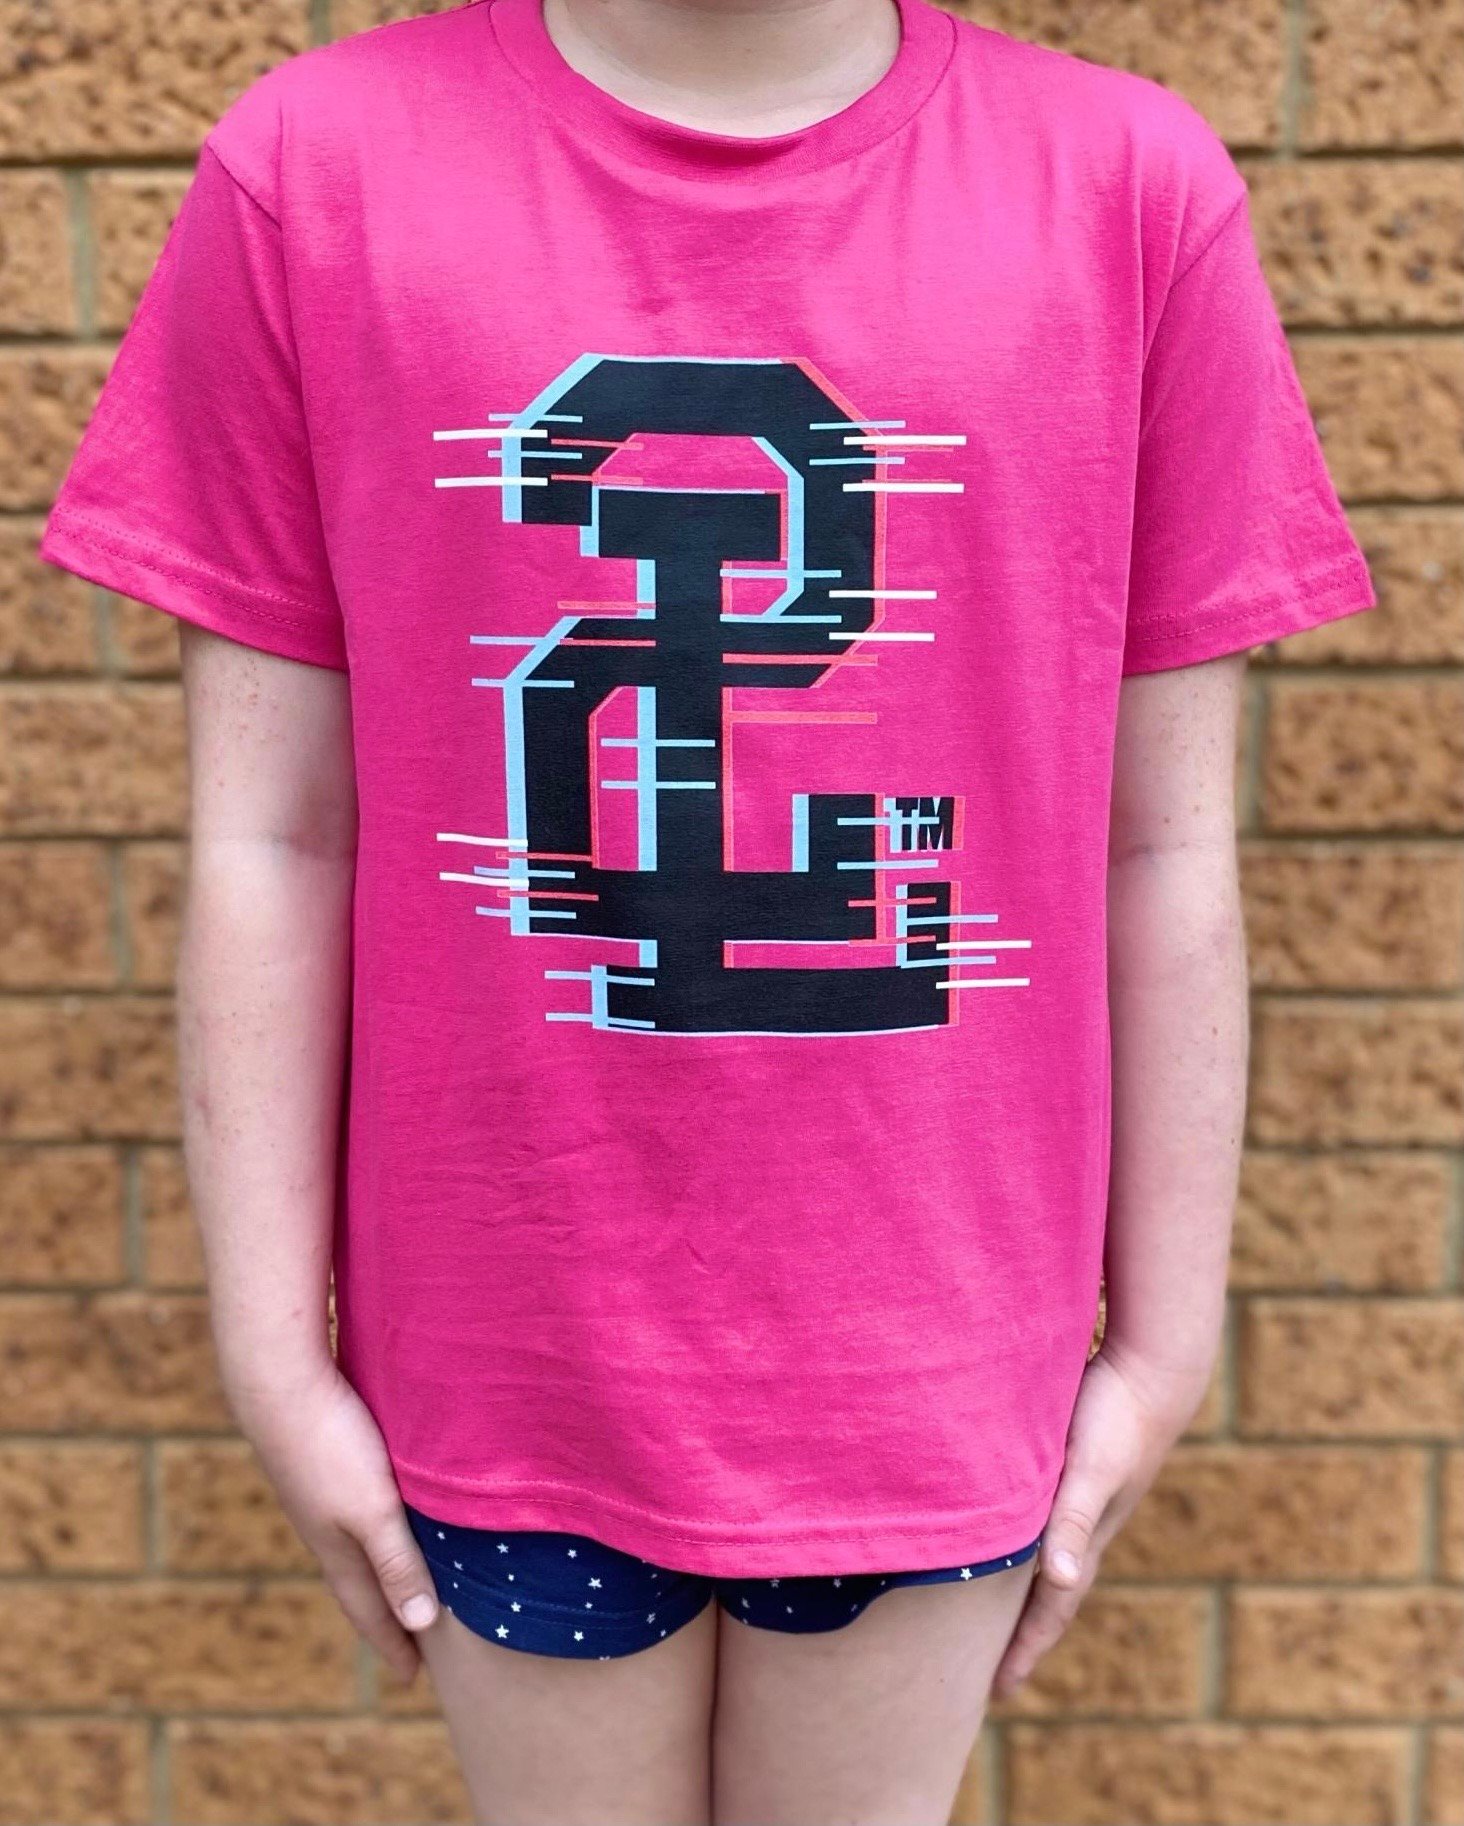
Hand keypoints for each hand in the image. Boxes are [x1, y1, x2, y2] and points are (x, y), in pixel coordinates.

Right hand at [227, 1360, 439, 1682]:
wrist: (277, 1381)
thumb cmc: (331, 1444)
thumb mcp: (373, 1509)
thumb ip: (397, 1561)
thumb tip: (420, 1623)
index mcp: (337, 1547)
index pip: (370, 1607)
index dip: (394, 1641)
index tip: (414, 1676)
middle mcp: (324, 1526)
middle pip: (361, 1582)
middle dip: (387, 1613)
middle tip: (410, 1642)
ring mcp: (318, 1493)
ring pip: (355, 1545)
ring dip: (380, 1569)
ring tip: (399, 1583)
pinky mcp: (320, 1458)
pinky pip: (352, 1510)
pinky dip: (373, 1528)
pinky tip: (379, 1511)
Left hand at [992, 1343, 1207, 1698]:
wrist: (1154, 1363)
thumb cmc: (1117, 1417)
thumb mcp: (1091, 1472)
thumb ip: (1073, 1521)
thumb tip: (1061, 1581)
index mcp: (1085, 1535)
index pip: (1052, 1606)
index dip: (1024, 1648)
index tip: (998, 1691)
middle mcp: (1081, 1520)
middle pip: (1045, 1589)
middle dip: (1018, 1629)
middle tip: (989, 1669)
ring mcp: (1078, 1492)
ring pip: (1039, 1551)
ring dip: (1016, 1582)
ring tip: (988, 1606)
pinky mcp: (1070, 1460)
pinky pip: (1036, 1512)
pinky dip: (1016, 1532)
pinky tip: (1000, 1523)